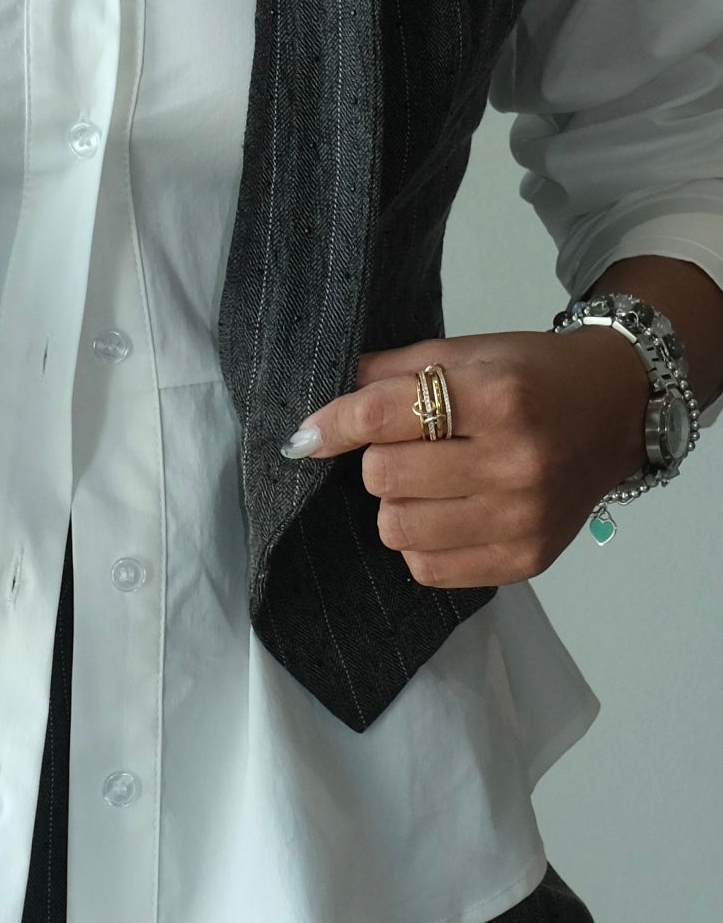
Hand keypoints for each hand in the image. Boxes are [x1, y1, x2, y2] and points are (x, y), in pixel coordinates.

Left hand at [279, 328, 652, 587]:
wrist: (615, 412)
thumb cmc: (532, 377)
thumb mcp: (466, 353)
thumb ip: (389, 375)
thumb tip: (316, 420)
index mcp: (497, 397)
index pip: (381, 418)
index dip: (333, 424)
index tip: (308, 436)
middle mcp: (514, 461)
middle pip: (382, 478)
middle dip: (378, 460)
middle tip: (407, 448)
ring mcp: (523, 518)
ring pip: (398, 529)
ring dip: (397, 505)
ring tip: (427, 483)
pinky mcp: (525, 560)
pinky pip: (428, 569)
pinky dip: (421, 543)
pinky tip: (446, 514)